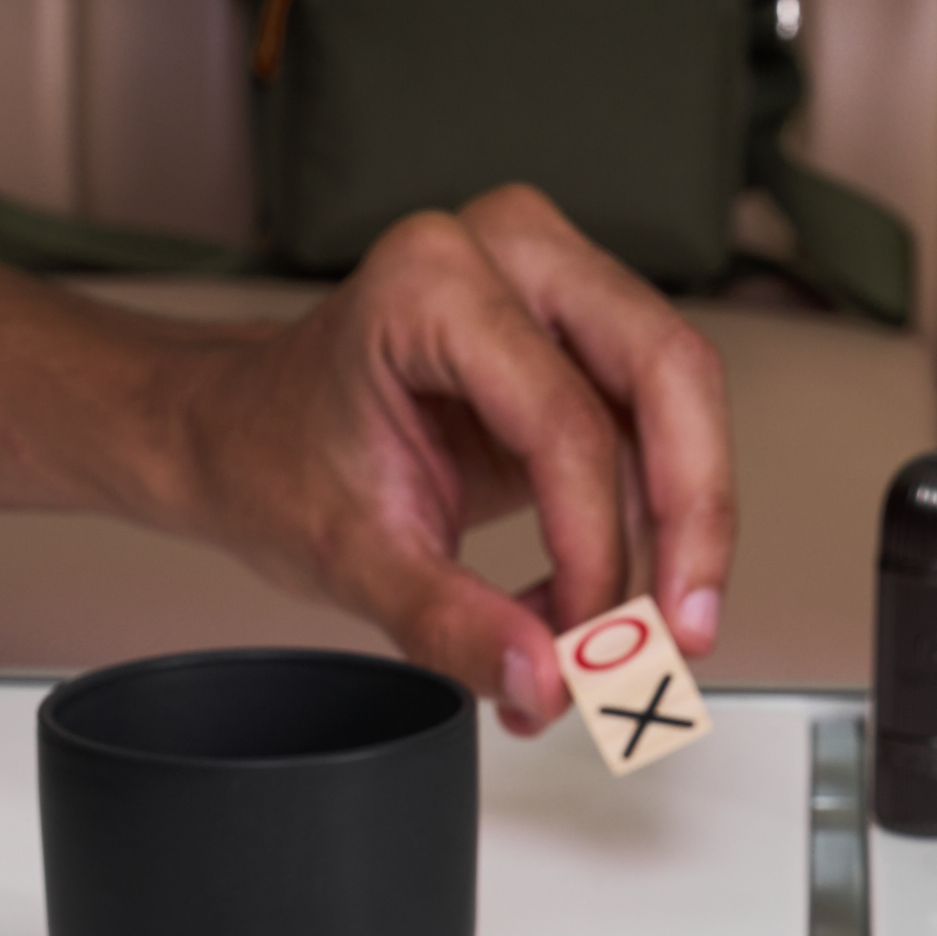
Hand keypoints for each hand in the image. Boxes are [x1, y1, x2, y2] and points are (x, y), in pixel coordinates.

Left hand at [175, 185, 734, 733]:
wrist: (247, 432)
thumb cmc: (281, 458)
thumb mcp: (355, 560)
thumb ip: (452, 625)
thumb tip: (546, 681)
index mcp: (433, 282)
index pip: (567, 423)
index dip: (595, 550)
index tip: (586, 648)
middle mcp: (512, 255)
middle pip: (670, 377)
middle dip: (690, 521)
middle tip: (679, 635)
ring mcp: (558, 287)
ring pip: (684, 407)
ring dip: (675, 537)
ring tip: (624, 640)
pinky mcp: (586, 340)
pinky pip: (660, 434)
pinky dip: (647, 530)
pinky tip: (597, 606)